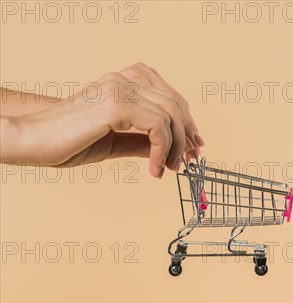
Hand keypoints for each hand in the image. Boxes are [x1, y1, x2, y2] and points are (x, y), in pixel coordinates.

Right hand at [1, 63, 203, 177]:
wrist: (32, 139)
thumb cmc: (69, 140)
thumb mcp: (117, 141)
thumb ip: (143, 140)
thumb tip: (172, 151)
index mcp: (126, 80)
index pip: (171, 97)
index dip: (188, 123)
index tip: (195, 147)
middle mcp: (125, 79)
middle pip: (176, 104)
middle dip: (188, 136)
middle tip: (190, 161)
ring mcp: (120, 88)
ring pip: (171, 115)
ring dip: (176, 147)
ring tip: (169, 169)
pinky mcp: (116, 104)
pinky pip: (158, 126)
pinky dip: (162, 151)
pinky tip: (154, 169)